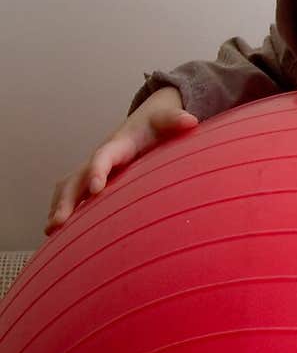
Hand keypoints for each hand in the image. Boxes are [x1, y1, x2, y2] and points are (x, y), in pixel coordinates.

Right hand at [45, 87, 198, 234]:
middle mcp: (99, 158)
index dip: (97, 172)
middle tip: (58, 223)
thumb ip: (176, 120)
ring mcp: (93, 169)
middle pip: (76, 178)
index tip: (95, 190)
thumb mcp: (167, 119)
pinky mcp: (93, 179)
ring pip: (68, 187)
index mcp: (117, 146)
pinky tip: (58, 233)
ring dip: (59, 207)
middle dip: (67, 200)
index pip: (103, 158)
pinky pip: (72, 193)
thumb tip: (191, 121)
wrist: (145, 122)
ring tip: (50, 231)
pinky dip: (62, 209)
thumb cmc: (157, 124)